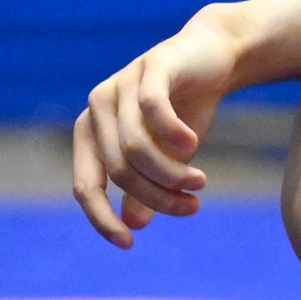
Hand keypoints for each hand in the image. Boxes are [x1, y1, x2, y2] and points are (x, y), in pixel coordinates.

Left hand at [72, 10, 242, 246]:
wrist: (215, 55)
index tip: (129, 245)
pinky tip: (194, 145)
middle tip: (193, 206)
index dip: (101, 218)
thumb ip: (148, 186)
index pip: (85, 185)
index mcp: (92, 132)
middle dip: (157, 196)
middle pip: (119, 171)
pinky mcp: (151, 67)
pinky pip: (153, 109)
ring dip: (170, 174)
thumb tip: (134, 225)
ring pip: (134, 148)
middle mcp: (98, 108)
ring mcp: (122, 84)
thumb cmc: (187, 106)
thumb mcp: (168, 155)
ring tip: (201, 184)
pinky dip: (173, 134)